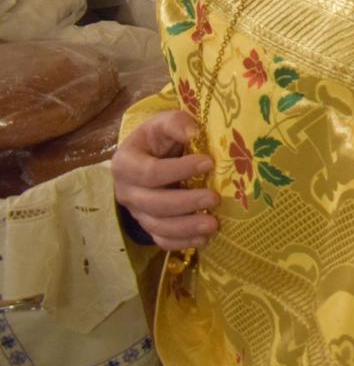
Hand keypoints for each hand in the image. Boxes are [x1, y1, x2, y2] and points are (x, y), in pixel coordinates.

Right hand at [111, 109, 219, 250]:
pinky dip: (182, 243)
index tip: (208, 162)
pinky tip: (204, 239)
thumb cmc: (159, 138)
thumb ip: (175, 123)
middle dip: (185, 203)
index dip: (178, 170)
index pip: (149, 172)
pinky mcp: (149, 225)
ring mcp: (137, 211)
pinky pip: (161, 240)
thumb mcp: (163, 123)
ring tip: (213, 225)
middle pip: (153, 203)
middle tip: (215, 199)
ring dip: (186, 228)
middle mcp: (127, 191)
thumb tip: (192, 132)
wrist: (150, 156)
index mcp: (126, 164)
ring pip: (157, 226)